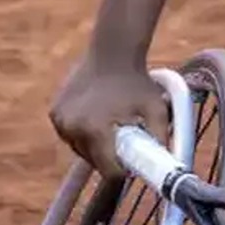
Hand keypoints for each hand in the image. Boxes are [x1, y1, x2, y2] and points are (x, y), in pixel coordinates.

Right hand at [48, 49, 169, 177]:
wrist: (112, 52)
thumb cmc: (137, 81)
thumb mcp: (156, 108)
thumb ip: (162, 138)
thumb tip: (169, 165)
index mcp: (95, 131)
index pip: (109, 171)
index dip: (124, 171)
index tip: (134, 163)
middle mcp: (72, 128)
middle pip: (94, 161)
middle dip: (110, 158)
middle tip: (126, 141)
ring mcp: (60, 121)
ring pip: (80, 150)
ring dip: (95, 147)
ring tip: (111, 127)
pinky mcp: (54, 114)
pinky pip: (71, 136)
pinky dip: (83, 134)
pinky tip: (97, 118)